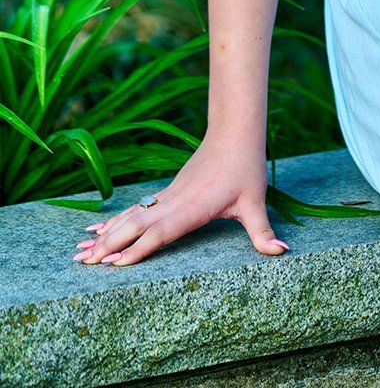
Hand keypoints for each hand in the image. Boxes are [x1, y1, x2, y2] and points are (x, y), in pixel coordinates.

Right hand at [71, 132, 288, 267]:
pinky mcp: (167, 193)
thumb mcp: (256, 201)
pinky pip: (136, 210)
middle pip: (136, 226)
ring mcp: (167, 196)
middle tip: (82, 263)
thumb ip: (263, 231)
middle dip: (109, 245)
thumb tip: (281, 251)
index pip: (161, 233)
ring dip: (105, 235)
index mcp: (192, 208)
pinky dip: (115, 221)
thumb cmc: (245, 168)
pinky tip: (98, 230)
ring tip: (80, 253)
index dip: (138, 249)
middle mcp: (174, 203)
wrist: (234, 133)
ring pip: (131, 217)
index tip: (112, 264)